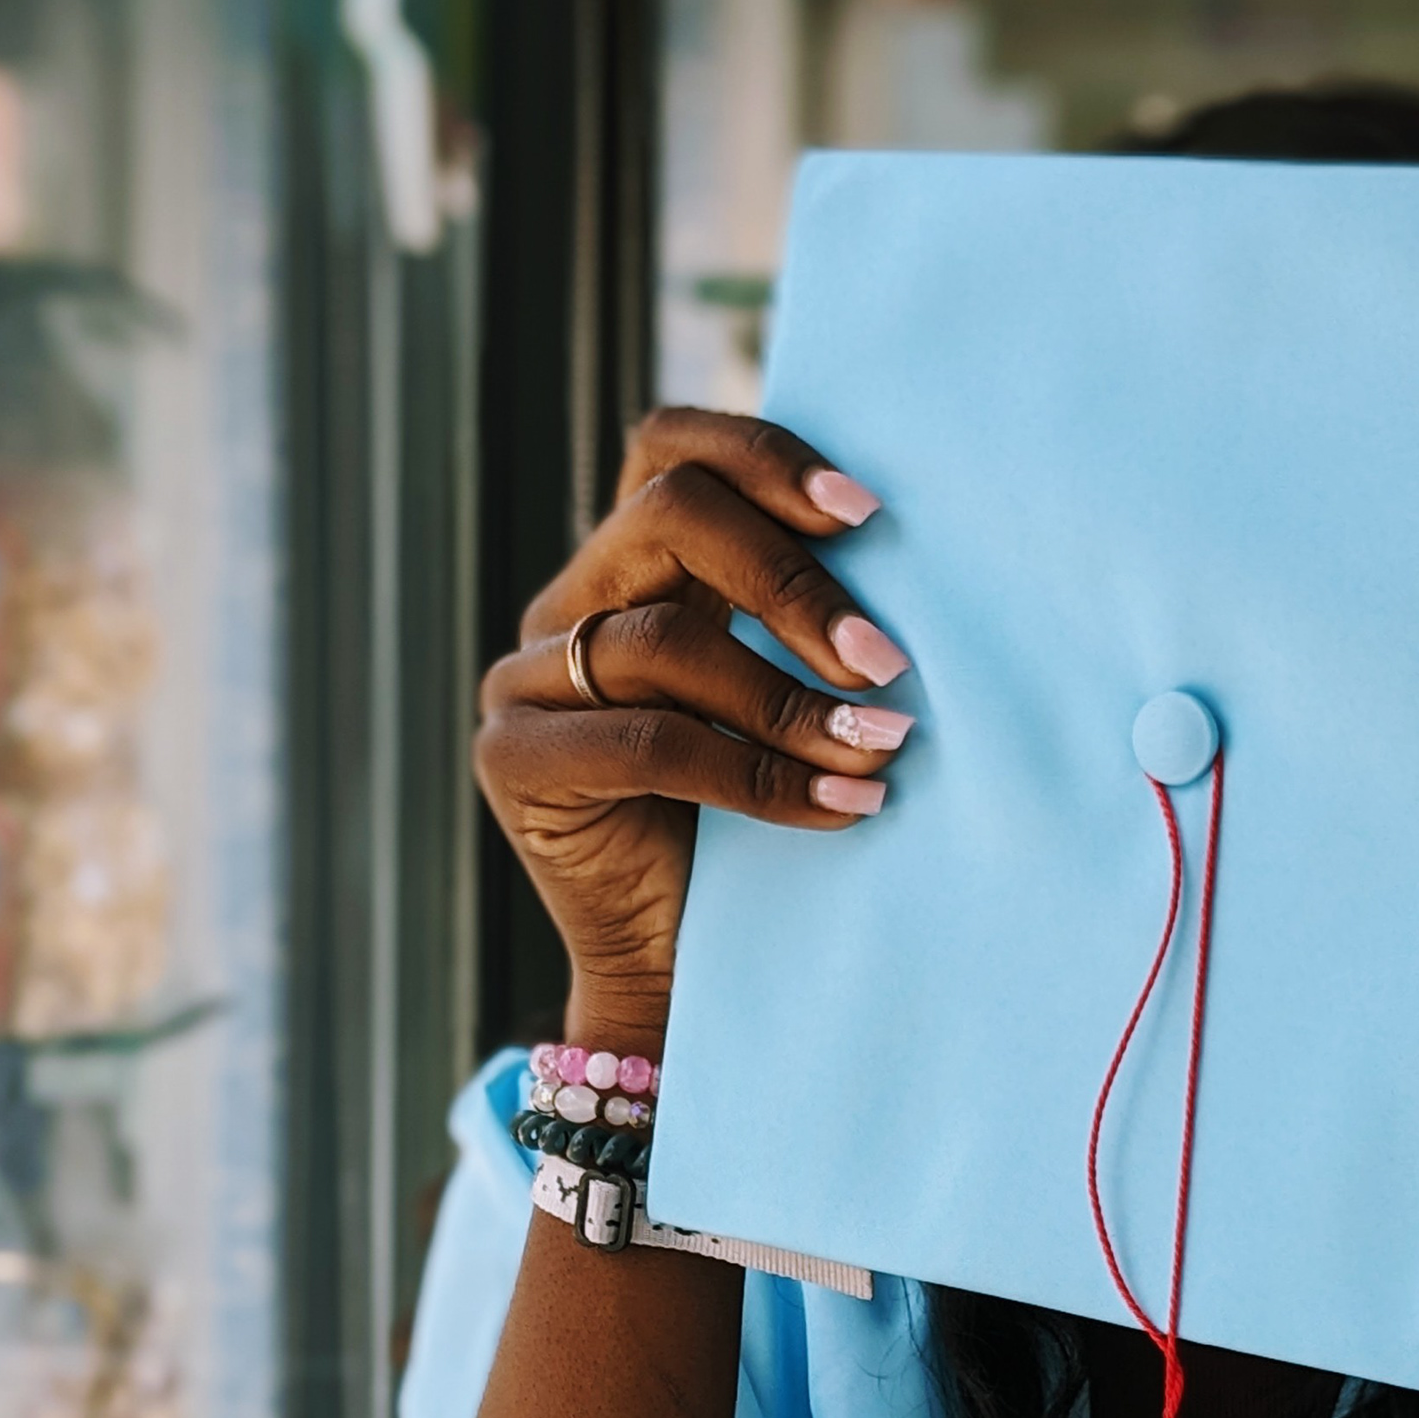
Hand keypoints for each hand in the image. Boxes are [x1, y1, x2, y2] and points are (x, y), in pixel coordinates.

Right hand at [474, 409, 911, 1045]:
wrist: (676, 970)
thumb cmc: (753, 828)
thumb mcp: (780, 699)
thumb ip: (798, 621)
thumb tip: (904, 553)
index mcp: (629, 567)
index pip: (670, 446)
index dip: (763, 455)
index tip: (867, 514)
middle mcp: (566, 606)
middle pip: (666, 513)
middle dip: (791, 579)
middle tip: (882, 659)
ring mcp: (526, 679)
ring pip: (663, 640)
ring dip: (790, 698)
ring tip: (880, 746)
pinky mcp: (514, 759)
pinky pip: (650, 739)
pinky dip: (758, 774)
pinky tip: (839, 805)